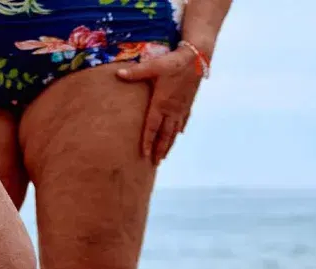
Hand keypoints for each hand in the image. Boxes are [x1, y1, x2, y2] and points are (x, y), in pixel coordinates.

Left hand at [116, 47, 202, 164]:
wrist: (196, 59)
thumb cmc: (173, 62)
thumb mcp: (153, 66)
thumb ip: (136, 72)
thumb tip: (118, 74)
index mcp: (161, 104)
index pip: (153, 128)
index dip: (148, 142)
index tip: (145, 155)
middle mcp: (172, 110)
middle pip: (165, 135)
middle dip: (160, 149)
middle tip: (155, 162)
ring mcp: (181, 108)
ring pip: (175, 132)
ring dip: (170, 144)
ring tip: (165, 155)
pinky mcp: (188, 103)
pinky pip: (183, 121)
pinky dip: (180, 130)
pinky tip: (179, 134)